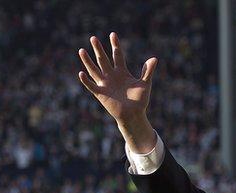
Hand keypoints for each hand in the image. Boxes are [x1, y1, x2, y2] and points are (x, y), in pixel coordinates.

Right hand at [78, 32, 157, 152]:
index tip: (112, 34)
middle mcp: (112, 76)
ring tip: (81, 50)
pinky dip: (86, 80)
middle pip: (103, 60)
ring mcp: (105, 84)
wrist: (134, 115)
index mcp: (122, 72)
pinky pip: (92, 86)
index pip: (117, 55)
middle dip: (98, 49)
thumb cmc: (140, 100)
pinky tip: (81, 73)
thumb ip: (148, 71)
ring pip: (94, 70)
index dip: (115, 45)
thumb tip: (154, 58)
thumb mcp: (145, 84)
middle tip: (93, 38)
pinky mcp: (101, 94)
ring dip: (88, 61)